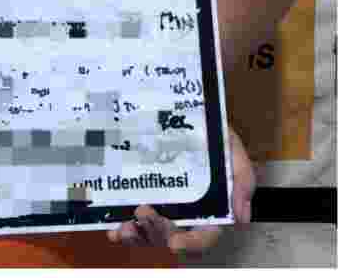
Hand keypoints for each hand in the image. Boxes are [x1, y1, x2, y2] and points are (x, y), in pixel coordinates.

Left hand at [107, 124, 253, 253]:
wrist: (180, 111)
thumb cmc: (208, 132)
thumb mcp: (231, 148)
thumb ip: (242, 178)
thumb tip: (241, 216)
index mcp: (208, 207)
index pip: (205, 235)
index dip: (192, 244)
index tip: (175, 242)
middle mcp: (183, 212)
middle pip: (171, 237)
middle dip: (157, 233)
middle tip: (143, 212)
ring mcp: (159, 206)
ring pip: (149, 235)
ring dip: (136, 236)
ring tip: (123, 227)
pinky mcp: (137, 196)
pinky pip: (129, 221)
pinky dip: (120, 230)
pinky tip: (111, 228)